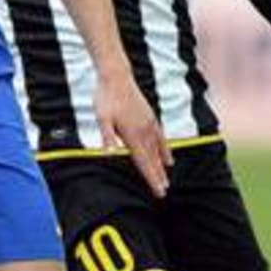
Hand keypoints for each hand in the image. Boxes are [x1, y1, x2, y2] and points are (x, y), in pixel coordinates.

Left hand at [94, 75, 171, 197]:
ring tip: (166, 180)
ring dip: (162, 167)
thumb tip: (108, 154)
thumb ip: (107, 136)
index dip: (151, 178)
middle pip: (152, 159)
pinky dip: (165, 150)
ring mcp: (149, 124)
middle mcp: (143, 131)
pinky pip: (161, 138)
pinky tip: (168, 160)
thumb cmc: (105, 98)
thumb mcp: (101, 117)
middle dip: (158, 177)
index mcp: (131, 134)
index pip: (143, 161)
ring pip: (158, 150)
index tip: (158, 191)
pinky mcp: (151, 117)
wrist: (117, 77)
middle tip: (163, 193)